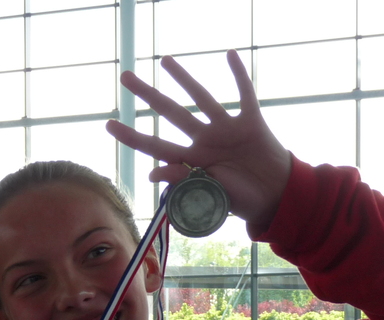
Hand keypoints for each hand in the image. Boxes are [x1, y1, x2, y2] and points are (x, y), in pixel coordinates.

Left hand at [106, 51, 291, 230]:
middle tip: (125, 76)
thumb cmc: (241, 200)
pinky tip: (230, 54)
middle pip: (170, 112)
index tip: (108, 125)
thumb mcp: (210, 194)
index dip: (131, 136)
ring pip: (201, 97)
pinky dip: (239, 74)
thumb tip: (151, 172)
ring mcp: (226, 129)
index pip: (154, 145)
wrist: (275, 197)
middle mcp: (204, 140)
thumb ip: (181, 181)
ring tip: (165, 60)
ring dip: (183, 78)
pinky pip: (244, 93)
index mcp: (192, 160)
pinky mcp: (250, 122)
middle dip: (147, 94)